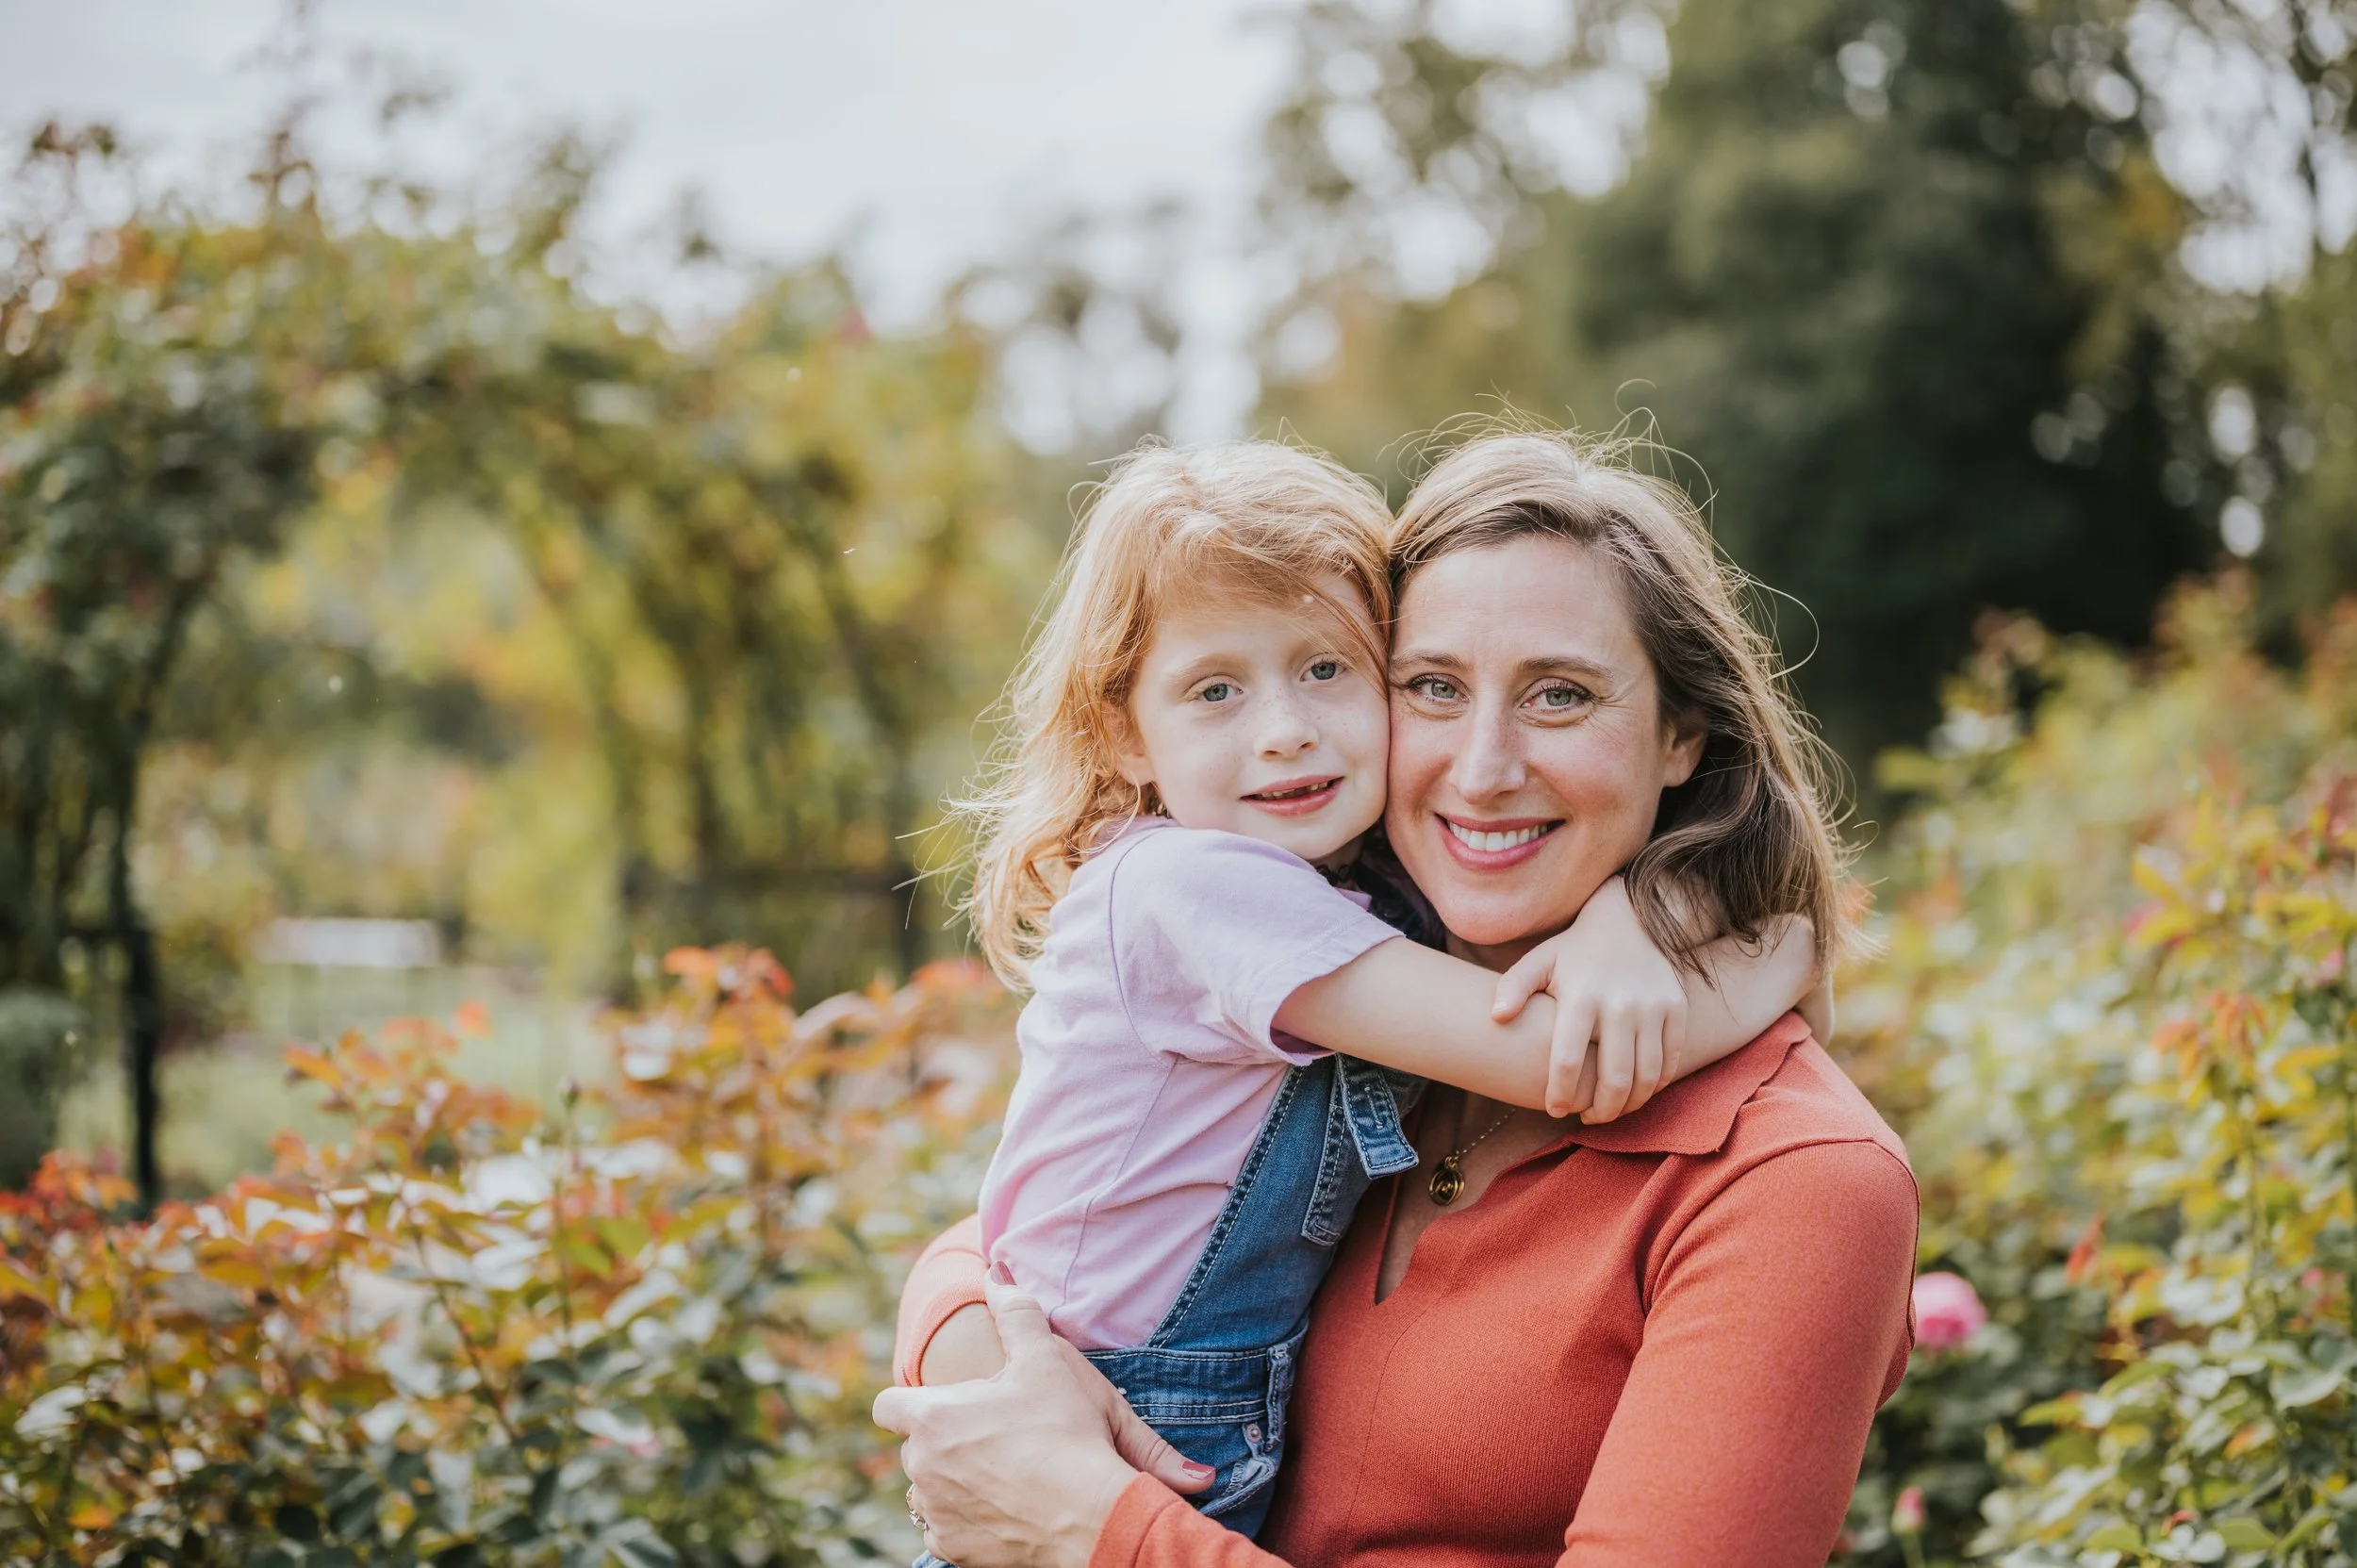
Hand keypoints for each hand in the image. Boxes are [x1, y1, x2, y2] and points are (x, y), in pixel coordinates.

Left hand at [874, 1280, 1213, 1567]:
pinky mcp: (956, 1551)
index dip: (908, 1401)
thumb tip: (996, 1276)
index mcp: (933, 1419)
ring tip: (1001, 1473)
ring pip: (930, 1492)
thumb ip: (1016, 1313)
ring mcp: (937, 1514)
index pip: (887, 1406)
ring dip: (953, 1482)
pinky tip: (1007, 1507)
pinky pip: (949, 1530)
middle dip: (943, 1441)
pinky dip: (969, 1520)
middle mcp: (922, 1470)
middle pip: (915, 1448)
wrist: (1091, 1516)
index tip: (938, 1402)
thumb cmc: (1066, 1434)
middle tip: (991, 1436)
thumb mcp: (1046, 1361)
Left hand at [1493, 876, 1686, 1121]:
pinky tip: (1638, 1090)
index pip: (1567, 1060)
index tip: (1554, 1110)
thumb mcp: (1540, 960)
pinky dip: (1655, 1084)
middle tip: (1588, 1118)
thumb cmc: (1575, 951)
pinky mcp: (1676, 1008)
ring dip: (1630, 1104)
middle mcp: (1620, 1004)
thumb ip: (1514, 987)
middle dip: (1601, 1111)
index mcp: (1581, 996)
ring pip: (1646, 1076)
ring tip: (1612, 1110)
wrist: (1631, 921)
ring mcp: (1653, 1007)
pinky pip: (1671, 1060)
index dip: (1560, 1093)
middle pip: (1614, 1078)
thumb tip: (1496, 1017)